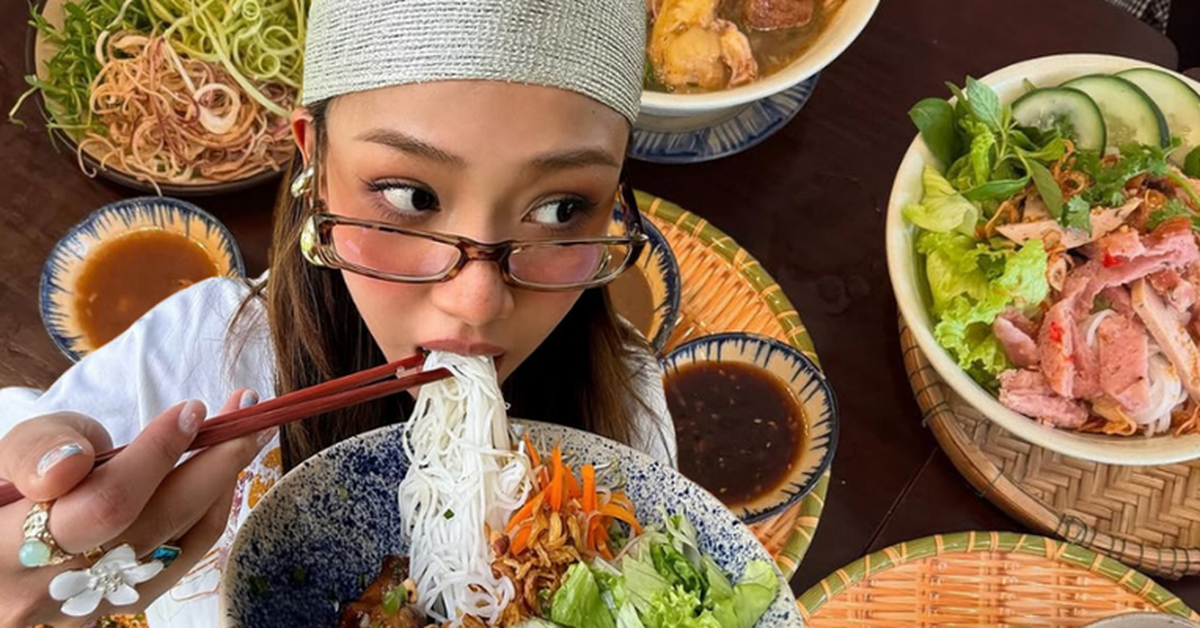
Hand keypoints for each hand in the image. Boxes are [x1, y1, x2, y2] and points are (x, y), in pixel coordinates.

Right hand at [0, 390, 270, 627]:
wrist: (7, 541)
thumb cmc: (9, 483)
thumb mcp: (9, 451)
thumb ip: (38, 450)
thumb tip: (72, 464)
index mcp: (5, 549)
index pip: (103, 504)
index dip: (156, 455)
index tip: (193, 410)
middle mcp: (44, 594)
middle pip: (152, 527)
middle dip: (211, 462)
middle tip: (247, 412)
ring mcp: (85, 609)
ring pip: (176, 547)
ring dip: (221, 484)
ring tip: (246, 433)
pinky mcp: (118, 609)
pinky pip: (177, 561)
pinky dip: (207, 513)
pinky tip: (221, 476)